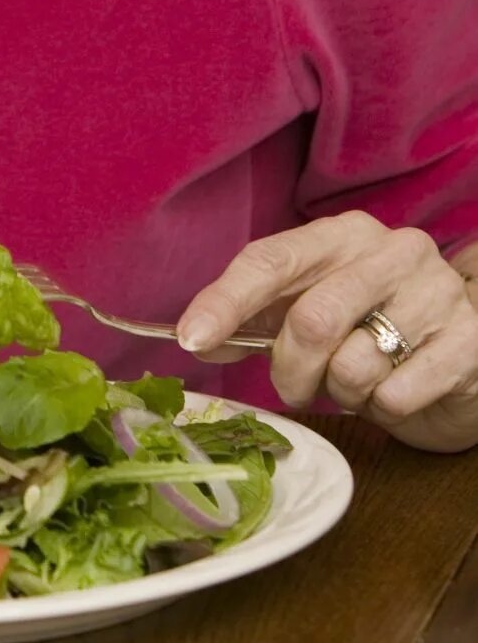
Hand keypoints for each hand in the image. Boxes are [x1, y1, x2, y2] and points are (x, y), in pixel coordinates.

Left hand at [177, 213, 477, 453]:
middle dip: (290, 370)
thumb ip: (258, 319)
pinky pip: (397, 393)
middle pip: (313, 319)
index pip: (271, 258)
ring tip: (354, 384)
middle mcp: (392, 249)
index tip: (192, 340)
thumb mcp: (311, 311)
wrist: (463, 349)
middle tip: (293, 388)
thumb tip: (197, 339)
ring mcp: (436, 292)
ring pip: (355, 362)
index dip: (226, 300)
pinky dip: (381, 408)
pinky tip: (393, 390)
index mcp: (342, 234)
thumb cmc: (373, 328)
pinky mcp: (469, 340)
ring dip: (340, 392)